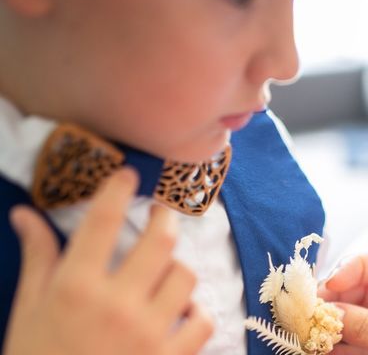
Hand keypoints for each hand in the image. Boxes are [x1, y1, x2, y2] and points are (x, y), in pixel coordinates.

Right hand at [3, 169, 213, 354]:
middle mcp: (116, 304)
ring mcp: (148, 333)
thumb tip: (27, 213)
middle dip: (164, 219)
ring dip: (177, 268)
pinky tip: (180, 312)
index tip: (128, 173)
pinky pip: (202, 321)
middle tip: (160, 216)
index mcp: (76, 287)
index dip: (119, 187)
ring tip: (164, 271)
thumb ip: (36, 258)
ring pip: (185, 276)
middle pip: (161, 240)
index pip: (104, 220)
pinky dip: (196, 312)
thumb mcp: (27, 310)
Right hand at [319, 250, 367, 354]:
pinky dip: (336, 349)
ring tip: (306, 332)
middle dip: (335, 299)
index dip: (354, 266)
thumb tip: (327, 310)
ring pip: (354, 324)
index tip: (330, 284)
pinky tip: (317, 350)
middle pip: (362, 292)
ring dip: (330, 327)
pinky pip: (355, 350)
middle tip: (310, 312)